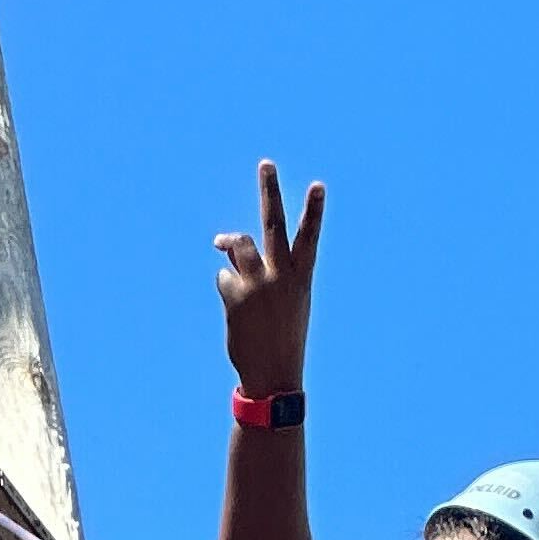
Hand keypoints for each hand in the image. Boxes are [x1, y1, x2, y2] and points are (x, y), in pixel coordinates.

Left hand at [213, 159, 323, 395]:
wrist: (274, 375)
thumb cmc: (282, 336)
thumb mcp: (283, 300)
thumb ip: (264, 270)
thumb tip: (228, 245)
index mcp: (301, 277)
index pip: (309, 238)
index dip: (313, 211)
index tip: (317, 185)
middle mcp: (281, 276)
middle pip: (273, 224)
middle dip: (270, 191)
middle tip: (266, 164)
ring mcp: (258, 284)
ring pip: (239, 245)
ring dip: (229, 242)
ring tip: (221, 243)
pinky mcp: (236, 296)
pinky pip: (224, 278)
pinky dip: (227, 290)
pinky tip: (236, 312)